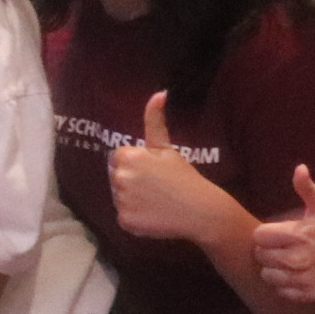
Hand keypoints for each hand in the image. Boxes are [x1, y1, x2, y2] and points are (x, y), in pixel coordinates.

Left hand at [108, 91, 232, 244]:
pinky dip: (135, 219)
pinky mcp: (124, 221)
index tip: (151, 172)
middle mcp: (120, 176)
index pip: (117, 159)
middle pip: (114, 178)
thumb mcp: (166, 147)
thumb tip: (159, 92)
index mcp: (128, 156)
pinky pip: (123, 218)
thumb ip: (154, 121)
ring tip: (155, 201)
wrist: (200, 210)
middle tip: (155, 188)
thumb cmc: (183, 176)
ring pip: (118, 198)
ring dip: (131, 200)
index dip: (134, 165)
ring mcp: (121, 200)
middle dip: (130, 181)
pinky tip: (153, 215)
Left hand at [250, 165, 314, 302]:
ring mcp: (303, 278)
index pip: (259, 237)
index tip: (276, 235)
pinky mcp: (309, 293)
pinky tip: (295, 275)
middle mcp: (298, 258)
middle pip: (260, 257)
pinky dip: (285, 286)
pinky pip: (282, 292)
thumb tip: (299, 168)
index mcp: (298, 234)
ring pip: (268, 276)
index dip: (265, 235)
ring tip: (287, 262)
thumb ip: (307, 188)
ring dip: (274, 269)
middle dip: (268, 251)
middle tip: (282, 248)